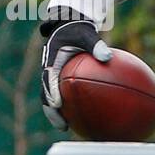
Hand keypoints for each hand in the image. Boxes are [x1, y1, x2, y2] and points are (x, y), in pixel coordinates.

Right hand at [39, 7, 111, 129]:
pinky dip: (71, 106)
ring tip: (70, 128)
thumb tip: (107, 57)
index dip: (51, 92)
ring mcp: (54, 76)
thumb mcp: (86, 34)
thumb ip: (96, 45)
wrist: (69, 26)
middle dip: (52, 111)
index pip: (48, 78)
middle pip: (46, 94)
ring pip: (52, 98)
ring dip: (58, 113)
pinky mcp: (61, 80)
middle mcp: (50, 71)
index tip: (56, 104)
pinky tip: (86, 117)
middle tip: (61, 125)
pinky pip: (65, 94)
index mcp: (52, 60)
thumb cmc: (78, 30)